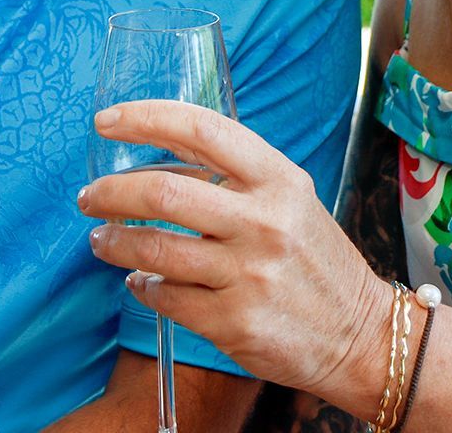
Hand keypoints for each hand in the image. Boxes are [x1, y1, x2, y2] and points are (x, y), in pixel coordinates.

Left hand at [77, 100, 391, 412]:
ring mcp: (249, 274)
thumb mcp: (291, 200)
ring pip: (153, 248)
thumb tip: (161, 157)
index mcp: (279, 179)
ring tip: (100, 239)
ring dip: (113, 241)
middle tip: (89, 197)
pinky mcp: (234, 322)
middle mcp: (265, 221)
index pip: (201, 129)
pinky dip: (142, 285)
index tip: (106, 122)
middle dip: (111, 191)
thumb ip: (236, 177)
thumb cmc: (315, 260)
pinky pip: (165, 297)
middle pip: (163, 191)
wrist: (362, 334)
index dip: (145, 118)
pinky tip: (140, 279)